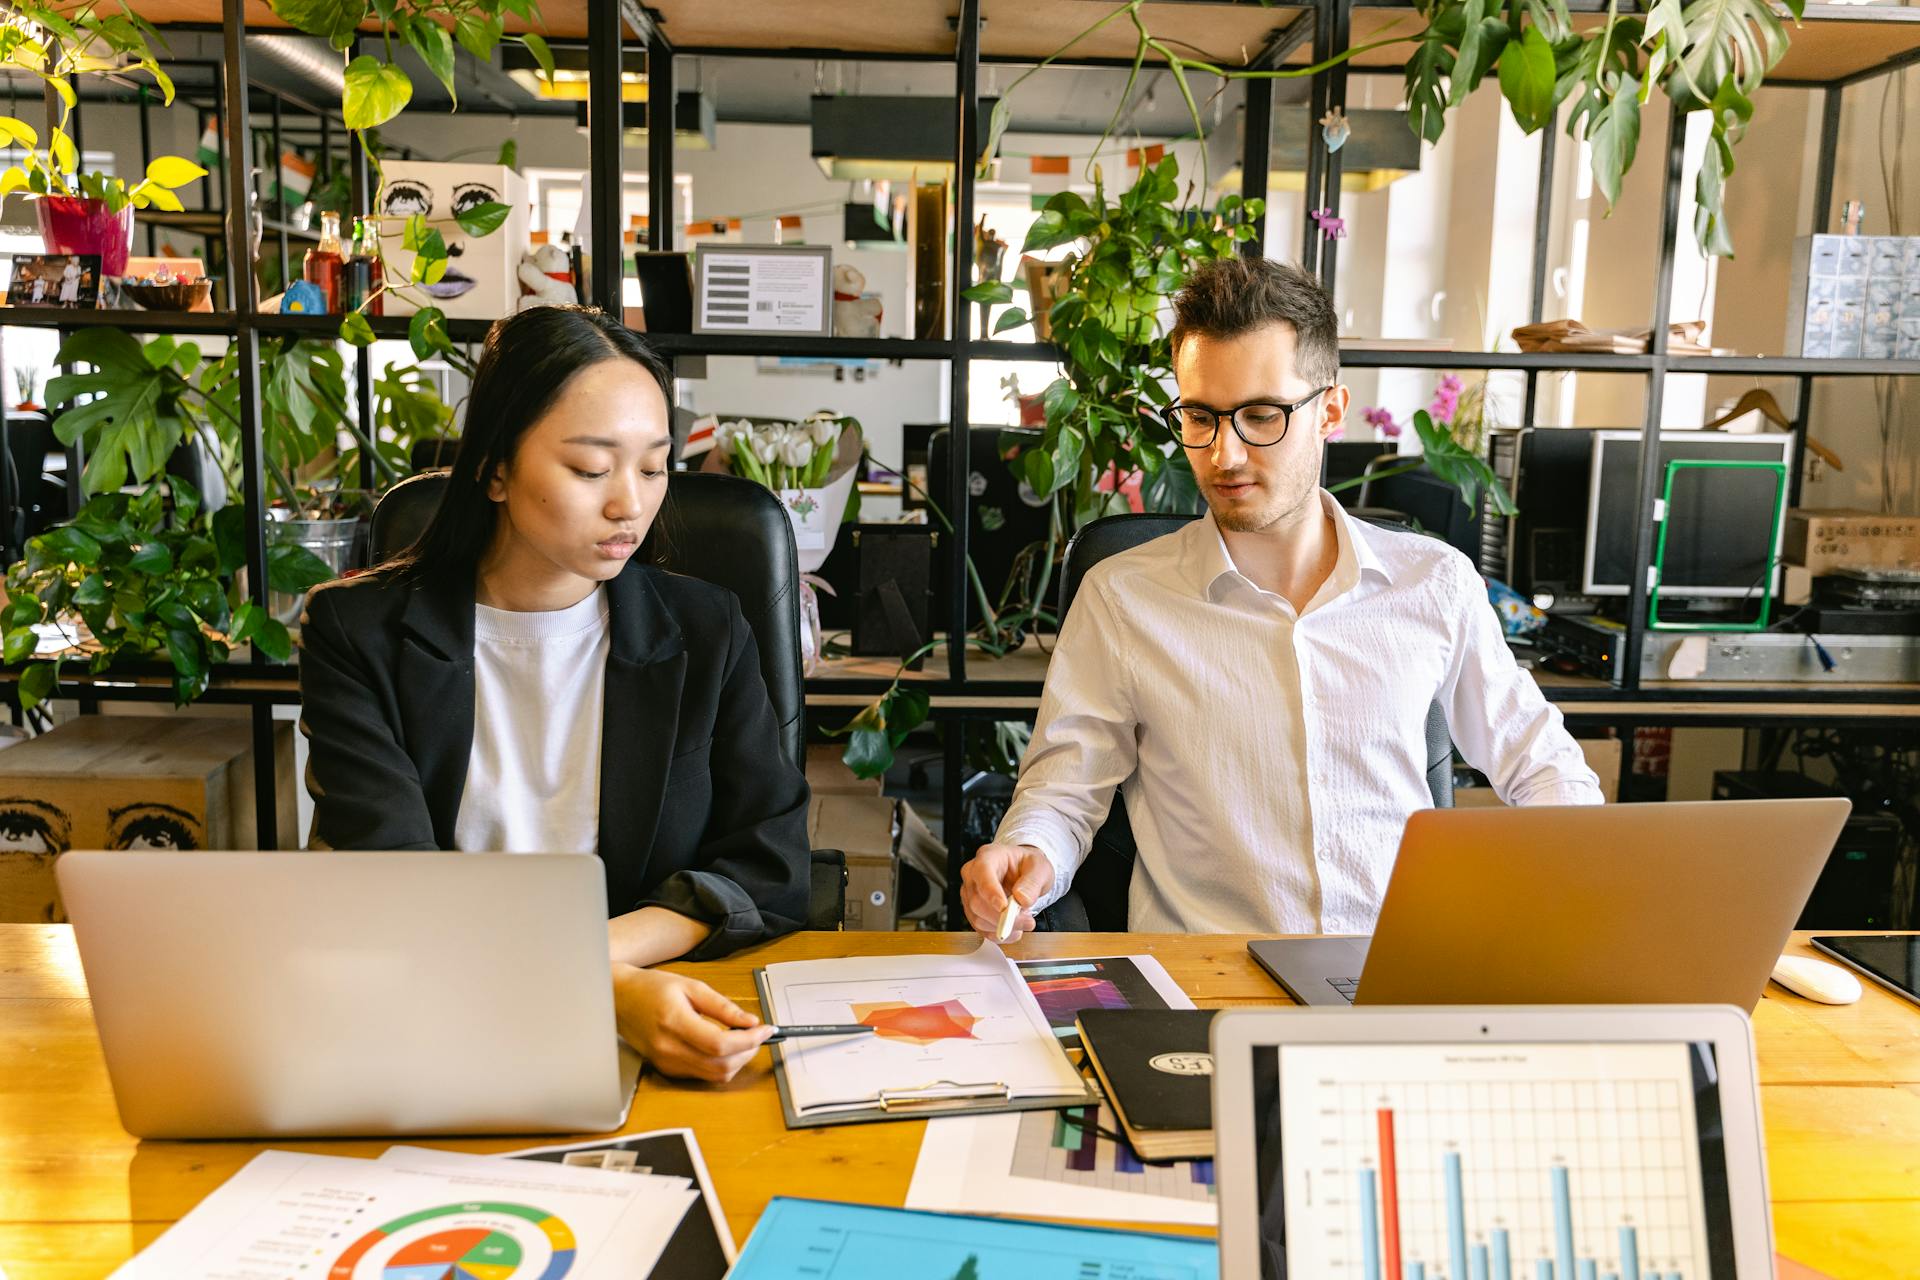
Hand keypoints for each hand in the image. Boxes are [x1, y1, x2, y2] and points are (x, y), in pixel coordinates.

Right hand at [611, 963, 772, 1082]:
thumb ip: (723, 1006)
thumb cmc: (652, 988)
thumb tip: (749, 1021)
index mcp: (674, 1023)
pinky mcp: (667, 1070)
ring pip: (714, 1075)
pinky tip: (724, 1046)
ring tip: (743, 1038)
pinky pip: (702, 1075)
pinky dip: (721, 1064)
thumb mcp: (691, 986)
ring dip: (737, 1060)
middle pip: (720, 1065)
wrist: (620, 999)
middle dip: (748, 1052)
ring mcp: (667, 1063)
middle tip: (758, 1034)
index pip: (720, 1044)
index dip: (749, 1040)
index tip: (766, 1029)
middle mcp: (669, 1049)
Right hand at [960, 842, 1053, 943]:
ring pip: (977, 918)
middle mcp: (973, 874)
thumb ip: (1033, 882)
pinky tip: (1014, 931)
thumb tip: (1022, 899)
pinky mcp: (973, 911)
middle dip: (1001, 917)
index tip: (1004, 908)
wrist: (1024, 874)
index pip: (982, 873)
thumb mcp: (1040, 868)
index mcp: (988, 857)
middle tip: (1027, 921)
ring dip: (1001, 927)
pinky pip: (980, 928)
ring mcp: (970, 894)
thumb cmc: (1028, 866)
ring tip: (1023, 922)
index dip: (991, 893)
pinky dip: (998, 934)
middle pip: (977, 901)